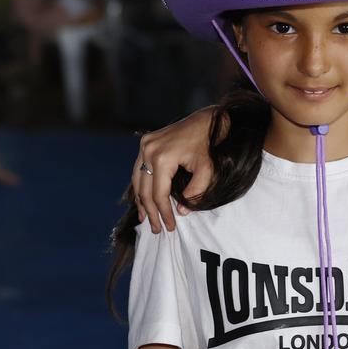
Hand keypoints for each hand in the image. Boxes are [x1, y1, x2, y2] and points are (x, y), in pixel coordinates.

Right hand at [132, 107, 217, 232]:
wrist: (208, 120)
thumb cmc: (209, 144)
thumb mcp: (208, 170)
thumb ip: (196, 192)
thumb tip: (181, 211)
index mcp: (162, 157)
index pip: (159, 194)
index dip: (164, 213)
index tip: (169, 227)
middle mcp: (148, 150)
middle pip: (144, 189)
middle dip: (151, 212)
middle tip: (157, 228)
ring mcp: (144, 145)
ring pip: (137, 180)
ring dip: (141, 201)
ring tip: (146, 219)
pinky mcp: (145, 142)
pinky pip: (138, 169)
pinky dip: (141, 186)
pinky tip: (143, 199)